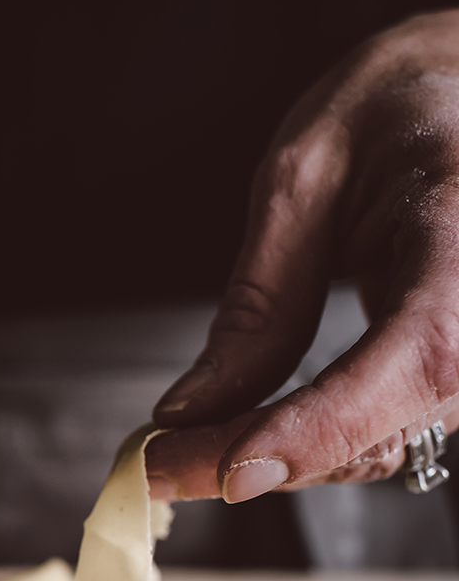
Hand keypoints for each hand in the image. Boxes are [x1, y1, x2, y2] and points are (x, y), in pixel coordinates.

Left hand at [147, 11, 458, 501]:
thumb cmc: (394, 110)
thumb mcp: (306, 176)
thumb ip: (259, 301)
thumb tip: (189, 411)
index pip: (422, 352)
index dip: (324, 425)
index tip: (230, 470)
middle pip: (385, 424)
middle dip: (258, 455)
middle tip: (152, 463)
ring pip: (377, 447)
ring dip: (274, 459)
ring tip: (180, 449)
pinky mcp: (457, 378)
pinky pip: (379, 434)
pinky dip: (303, 442)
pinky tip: (237, 430)